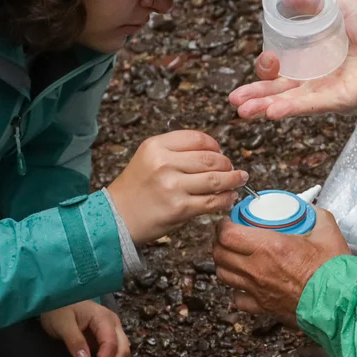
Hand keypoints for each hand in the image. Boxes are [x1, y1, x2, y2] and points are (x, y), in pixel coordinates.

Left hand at [39, 300, 131, 356]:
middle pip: (123, 350)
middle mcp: (114, 324)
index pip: (111, 344)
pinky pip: (118, 354)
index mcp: (104, 318)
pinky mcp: (109, 338)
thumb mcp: (62, 324)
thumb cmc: (59, 310)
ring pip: (123, 353)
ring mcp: (113, 331)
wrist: (57, 302)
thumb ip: (74, 340)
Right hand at [106, 130, 247, 243]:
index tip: (220, 152)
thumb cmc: (136, 189)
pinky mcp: (180, 208)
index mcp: (156, 146)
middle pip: (210, 158)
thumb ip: (176, 152)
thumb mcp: (148, 158)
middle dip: (227, 163)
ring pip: (216, 179)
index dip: (215, 145)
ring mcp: (172, 186)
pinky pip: (212, 201)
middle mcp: (164, 163)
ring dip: (233, 180)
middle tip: (233, 168)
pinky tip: (229, 198)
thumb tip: (214, 154)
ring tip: (239, 180)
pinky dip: (226, 199)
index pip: (197, 139)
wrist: (117, 217)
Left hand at [213, 208, 352, 325]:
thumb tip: (307, 209)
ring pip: (224, 276)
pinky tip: (246, 283)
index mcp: (270, 247)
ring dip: (225, 264)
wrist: (341, 303)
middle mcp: (258, 269)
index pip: (228, 234)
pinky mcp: (263, 307)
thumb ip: (314, 215)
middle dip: (220, 242)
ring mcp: (258, 290)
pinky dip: (237, 290)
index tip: (229, 221)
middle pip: (219, 254)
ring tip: (235, 257)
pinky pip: (238, 299)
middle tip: (229, 236)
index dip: (223, 225)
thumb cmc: (334, 271)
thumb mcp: (327, 230)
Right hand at [229, 0, 356, 119]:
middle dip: (254, 95)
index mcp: (311, 61)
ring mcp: (324, 92)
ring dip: (264, 106)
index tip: (266, 59)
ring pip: (287, 101)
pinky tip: (271, 112)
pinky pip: (310, 105)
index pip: (279, 69)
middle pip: (277, 90)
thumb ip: (316, 2)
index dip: (266, 66)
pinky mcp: (338, 100)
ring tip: (242, 111)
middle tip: (235, 99)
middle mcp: (314, 80)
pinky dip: (290, 108)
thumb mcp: (342, 8)